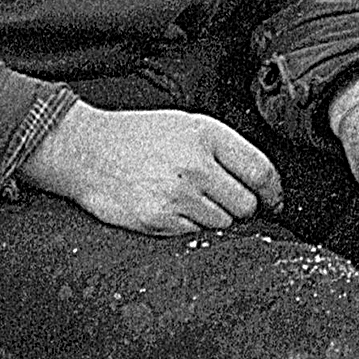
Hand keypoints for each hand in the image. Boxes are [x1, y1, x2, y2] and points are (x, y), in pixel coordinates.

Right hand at [20, 104, 283, 234]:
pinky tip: (169, 208)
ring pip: (222, 224)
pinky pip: (194, 234)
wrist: (84, 151)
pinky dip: (188, 227)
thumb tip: (260, 186)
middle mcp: (196, 165)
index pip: (261, 171)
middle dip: (241, 208)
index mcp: (207, 135)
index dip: (273, 192)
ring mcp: (178, 195)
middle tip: (219, 200)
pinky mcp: (160, 219)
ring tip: (186, 200)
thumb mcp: (184, 124)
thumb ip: (223, 148)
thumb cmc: (135, 136)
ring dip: (212, 218)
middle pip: (246, 205)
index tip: (272, 201)